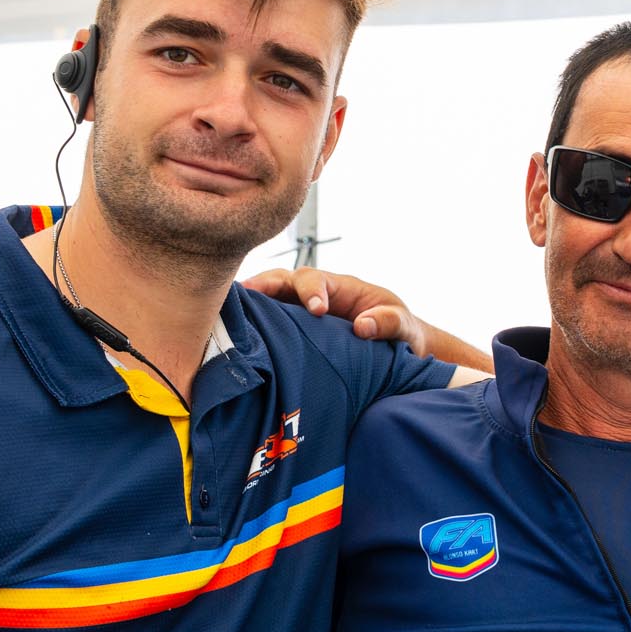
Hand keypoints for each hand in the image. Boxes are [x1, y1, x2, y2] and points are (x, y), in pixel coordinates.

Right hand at [244, 267, 433, 354]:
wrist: (397, 353)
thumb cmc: (401, 332)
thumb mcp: (404, 326)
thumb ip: (389, 323)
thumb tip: (362, 326)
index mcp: (340, 287)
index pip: (315, 279)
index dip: (311, 291)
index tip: (317, 310)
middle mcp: (315, 295)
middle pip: (282, 280)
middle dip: (265, 285)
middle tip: (247, 295)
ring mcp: (299, 313)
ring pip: (269, 300)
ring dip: (251, 304)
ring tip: (226, 313)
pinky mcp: (293, 332)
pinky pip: (269, 325)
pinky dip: (252, 327)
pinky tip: (234, 337)